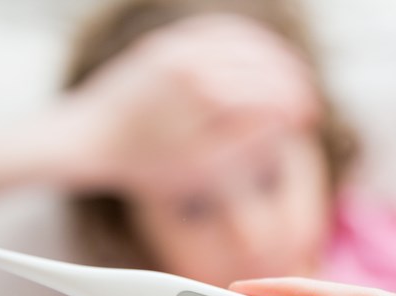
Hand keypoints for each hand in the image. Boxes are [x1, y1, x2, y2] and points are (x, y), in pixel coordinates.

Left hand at [45, 14, 318, 192]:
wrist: (87, 141)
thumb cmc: (144, 165)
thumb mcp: (200, 167)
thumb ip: (246, 140)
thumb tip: (281, 115)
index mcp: (206, 95)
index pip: (270, 92)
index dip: (296, 106)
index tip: (308, 120)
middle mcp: (195, 61)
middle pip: (263, 61)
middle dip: (292, 81)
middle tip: (306, 103)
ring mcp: (179, 47)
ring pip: (244, 39)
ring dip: (274, 56)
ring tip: (291, 77)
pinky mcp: (166, 43)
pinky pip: (216, 29)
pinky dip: (245, 39)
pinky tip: (259, 56)